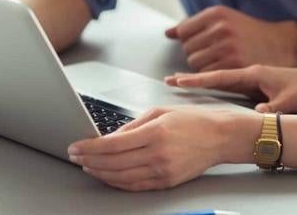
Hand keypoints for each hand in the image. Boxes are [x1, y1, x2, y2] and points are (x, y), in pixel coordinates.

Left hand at [68, 106, 260, 190]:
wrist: (220, 137)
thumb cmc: (193, 120)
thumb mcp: (160, 112)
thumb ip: (132, 126)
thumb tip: (109, 138)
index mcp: (156, 132)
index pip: (112, 145)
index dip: (89, 148)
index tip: (76, 146)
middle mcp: (158, 154)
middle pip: (113, 163)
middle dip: (89, 160)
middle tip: (75, 157)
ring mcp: (162, 171)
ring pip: (121, 177)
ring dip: (100, 173)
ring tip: (87, 166)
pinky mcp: (166, 182)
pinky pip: (135, 186)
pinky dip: (117, 182)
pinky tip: (107, 176)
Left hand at [165, 5, 296, 70]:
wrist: (282, 45)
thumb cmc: (248, 34)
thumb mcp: (225, 20)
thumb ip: (195, 25)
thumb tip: (168, 33)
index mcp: (217, 13)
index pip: (183, 31)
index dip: (190, 41)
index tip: (202, 44)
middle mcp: (221, 28)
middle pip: (188, 49)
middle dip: (196, 54)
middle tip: (215, 55)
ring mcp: (227, 47)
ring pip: (195, 63)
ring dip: (202, 67)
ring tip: (221, 62)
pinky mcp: (234, 66)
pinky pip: (206, 75)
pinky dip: (211, 77)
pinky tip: (225, 71)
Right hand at [166, 64, 296, 112]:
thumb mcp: (289, 102)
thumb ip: (272, 109)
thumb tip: (255, 115)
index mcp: (253, 74)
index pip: (220, 77)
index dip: (198, 80)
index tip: (178, 80)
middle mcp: (250, 73)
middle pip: (215, 76)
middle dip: (192, 78)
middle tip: (169, 80)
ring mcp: (253, 77)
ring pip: (221, 79)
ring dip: (202, 80)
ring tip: (180, 83)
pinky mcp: (258, 83)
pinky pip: (230, 83)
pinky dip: (215, 84)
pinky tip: (207, 88)